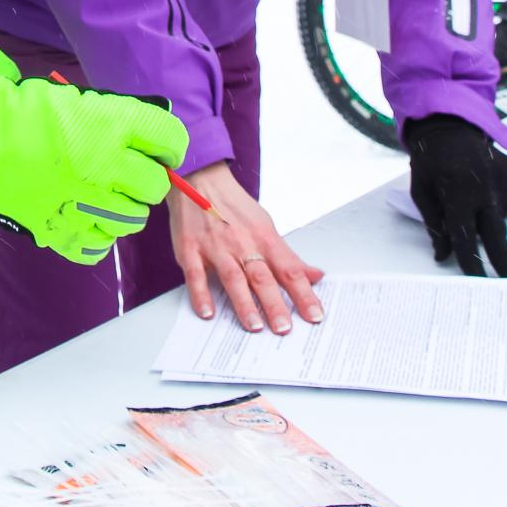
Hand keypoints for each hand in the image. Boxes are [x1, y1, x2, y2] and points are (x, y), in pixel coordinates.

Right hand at [0, 59, 186, 264]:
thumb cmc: (19, 113)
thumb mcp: (75, 99)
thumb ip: (116, 116)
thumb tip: (147, 133)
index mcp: (110, 126)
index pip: (169, 139)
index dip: (170, 145)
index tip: (163, 149)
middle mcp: (104, 166)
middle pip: (154, 187)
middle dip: (148, 181)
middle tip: (133, 175)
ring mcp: (83, 202)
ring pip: (132, 221)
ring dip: (125, 210)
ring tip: (106, 197)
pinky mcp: (61, 230)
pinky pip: (100, 245)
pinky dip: (98, 235)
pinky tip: (85, 217)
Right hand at [168, 163, 324, 333]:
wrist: (199, 178)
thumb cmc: (233, 205)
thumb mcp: (266, 225)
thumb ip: (288, 256)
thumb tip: (315, 275)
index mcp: (264, 237)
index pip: (289, 269)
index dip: (303, 294)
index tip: (314, 315)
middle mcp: (242, 243)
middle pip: (262, 276)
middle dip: (275, 304)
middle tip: (284, 328)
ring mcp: (215, 246)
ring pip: (232, 277)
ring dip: (243, 302)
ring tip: (254, 325)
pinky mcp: (190, 249)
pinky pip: (196, 274)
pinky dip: (201, 294)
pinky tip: (208, 312)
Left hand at [405, 114, 506, 276]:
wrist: (451, 124)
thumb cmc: (429, 159)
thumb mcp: (420, 190)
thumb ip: (434, 224)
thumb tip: (443, 255)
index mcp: (458, 194)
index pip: (466, 238)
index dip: (472, 263)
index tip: (480, 283)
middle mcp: (485, 190)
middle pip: (498, 235)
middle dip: (506, 263)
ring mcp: (503, 181)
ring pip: (499, 218)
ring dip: (487, 221)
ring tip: (466, 196)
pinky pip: (504, 202)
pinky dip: (492, 204)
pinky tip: (478, 187)